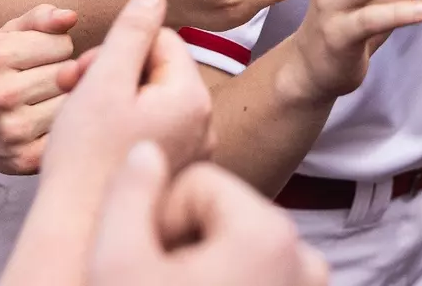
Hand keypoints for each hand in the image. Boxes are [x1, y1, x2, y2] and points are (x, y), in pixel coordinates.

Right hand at [0, 3, 82, 174]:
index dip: (58, 49)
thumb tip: (71, 17)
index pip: (63, 44)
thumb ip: (40, 19)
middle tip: (43, 82)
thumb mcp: (7, 36)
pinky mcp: (26, 158)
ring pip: (70, 104)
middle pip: (69, 74)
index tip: (42, 58)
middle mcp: (0, 94)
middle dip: (64, 73)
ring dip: (65, 100)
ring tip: (45, 101)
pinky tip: (46, 124)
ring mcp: (13, 129)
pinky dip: (62, 127)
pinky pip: (66, 133)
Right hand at [41, 0, 213, 195]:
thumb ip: (131, 31)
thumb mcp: (105, 80)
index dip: (120, 47)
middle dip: (118, 72)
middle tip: (77, 89)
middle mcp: (204, 126)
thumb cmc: (85, 156)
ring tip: (84, 116)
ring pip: (154, 99)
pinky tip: (98, 142)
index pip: (163, 39)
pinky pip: (155, 129)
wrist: (76, 228)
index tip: (87, 70)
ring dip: (118, 98)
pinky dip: (126, 126)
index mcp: (192, 98)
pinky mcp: (177, 173)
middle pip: (160, 70)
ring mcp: (193, 153)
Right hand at [88, 142, 327, 285]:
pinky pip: (257, 272)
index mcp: (266, 232)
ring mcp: (304, 284)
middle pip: (222, 209)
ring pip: (236, 242)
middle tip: (152, 272)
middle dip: (181, 234)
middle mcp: (300, 255)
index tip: (142, 249)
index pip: (199, 181)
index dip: (158, 212)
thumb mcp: (116, 259)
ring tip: (168, 282)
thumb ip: (129, 191)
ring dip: (199, 259)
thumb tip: (147, 150)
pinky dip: (224, 278)